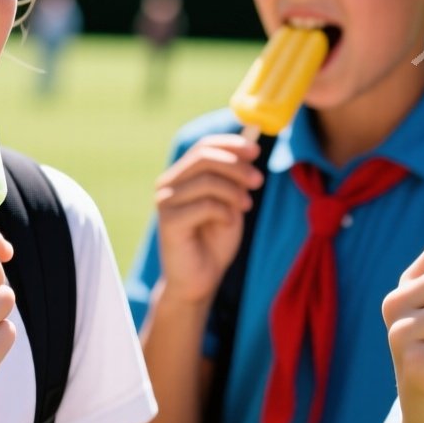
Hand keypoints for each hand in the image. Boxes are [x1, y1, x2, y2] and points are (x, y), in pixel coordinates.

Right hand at [153, 134, 262, 305]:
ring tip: (246, 206)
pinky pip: (204, 205)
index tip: (256, 150)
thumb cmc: (215, 241)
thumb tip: (251, 146)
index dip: (231, 144)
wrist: (200, 279)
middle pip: (204, 158)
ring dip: (234, 192)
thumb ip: (235, 177)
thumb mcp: (231, 202)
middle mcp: (167, 184)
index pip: (203, 146)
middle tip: (259, 181)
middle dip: (237, 166)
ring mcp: (165, 202)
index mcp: (181, 175)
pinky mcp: (169, 222)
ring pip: (207, 181)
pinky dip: (224, 212)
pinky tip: (228, 224)